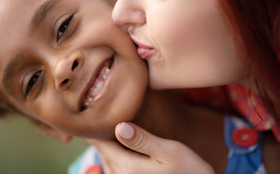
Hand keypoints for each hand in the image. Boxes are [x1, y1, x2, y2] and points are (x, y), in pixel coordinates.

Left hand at [89, 122, 214, 173]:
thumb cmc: (189, 170)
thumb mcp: (169, 152)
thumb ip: (143, 140)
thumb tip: (119, 126)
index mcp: (128, 167)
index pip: (102, 144)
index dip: (95, 127)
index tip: (89, 111)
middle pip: (103, 152)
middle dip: (100, 135)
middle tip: (95, 114)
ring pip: (108, 160)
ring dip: (106, 145)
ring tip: (105, 127)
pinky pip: (115, 168)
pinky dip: (114, 155)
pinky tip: (120, 144)